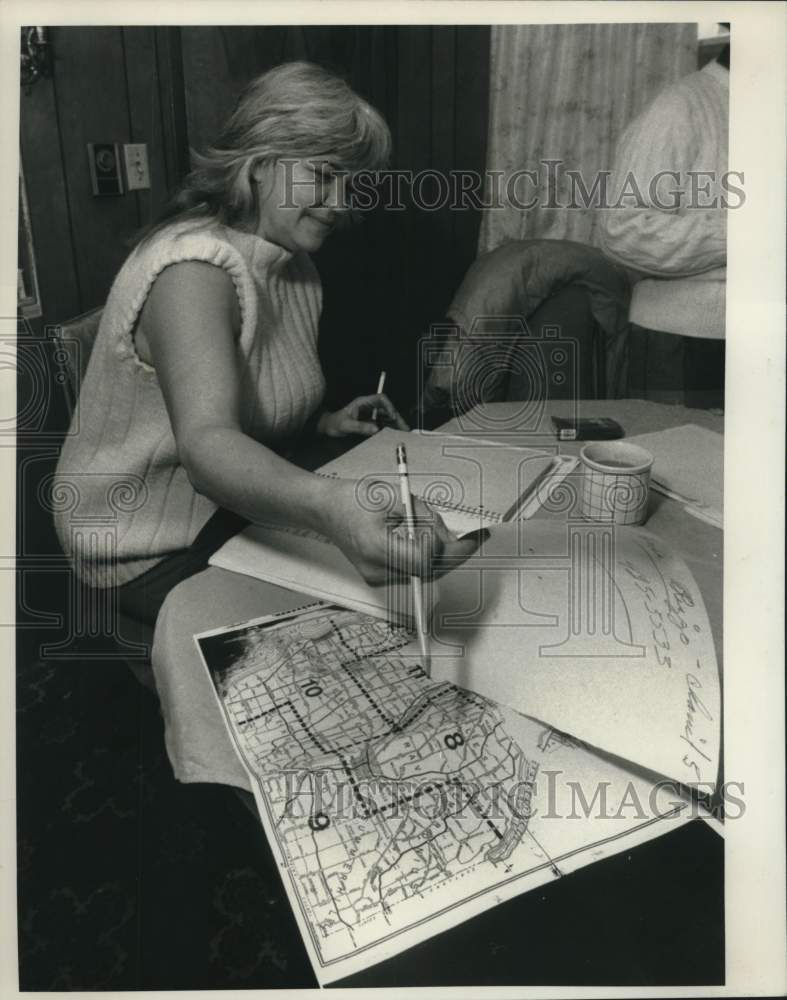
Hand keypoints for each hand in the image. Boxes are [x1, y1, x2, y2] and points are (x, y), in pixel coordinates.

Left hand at [317, 394, 408, 437]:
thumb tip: (376, 429)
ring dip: (395, 423)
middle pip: (387, 409)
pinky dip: (390, 428)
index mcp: (363, 402)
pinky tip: (395, 434)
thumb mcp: (346, 425)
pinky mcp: (370, 422)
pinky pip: (382, 424)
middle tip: (404, 427)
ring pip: (387, 417)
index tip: (393, 416)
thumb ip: (360, 427)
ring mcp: (370, 414)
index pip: (380, 399)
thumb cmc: (334, 423)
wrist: (328, 427)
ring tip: (403, 432)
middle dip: (396, 417)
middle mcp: (369, 407)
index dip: (389, 406)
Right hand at [323, 479, 486, 585]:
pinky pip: (413, 572)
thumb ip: (425, 516)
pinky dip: (427, 557)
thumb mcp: (395, 496)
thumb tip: (450, 537)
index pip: (423, 559)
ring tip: (446, 534)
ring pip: (424, 574)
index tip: (469, 537)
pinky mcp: (379, 577)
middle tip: (474, 539)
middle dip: (453, 555)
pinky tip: (429, 541)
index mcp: (376, 546)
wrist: (325, 509)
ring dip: (441, 556)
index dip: (447, 548)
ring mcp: (376, 577)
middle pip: (428, 572)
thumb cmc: (353, 498)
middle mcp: (375, 569)